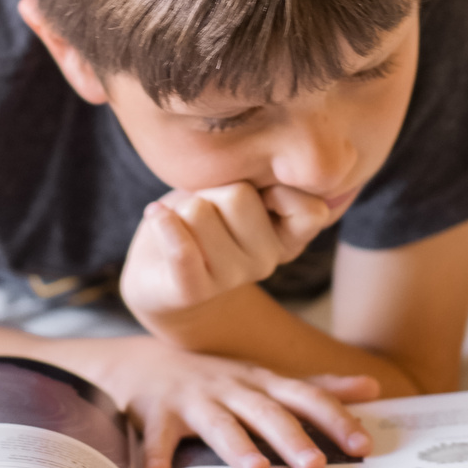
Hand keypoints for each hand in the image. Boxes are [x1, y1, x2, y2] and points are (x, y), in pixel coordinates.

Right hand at [87, 337, 376, 467]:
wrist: (141, 362)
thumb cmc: (215, 378)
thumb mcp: (265, 378)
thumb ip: (316, 387)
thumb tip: (372, 387)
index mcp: (261, 384)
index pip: (305, 398)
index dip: (334, 418)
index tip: (363, 445)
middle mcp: (231, 388)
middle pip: (265, 412)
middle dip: (291, 438)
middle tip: (316, 466)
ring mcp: (193, 399)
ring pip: (218, 423)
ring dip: (235, 445)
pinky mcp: (156, 413)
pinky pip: (157, 435)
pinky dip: (157, 453)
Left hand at [120, 181, 330, 330]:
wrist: (161, 273)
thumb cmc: (204, 218)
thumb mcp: (239, 191)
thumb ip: (264, 179)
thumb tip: (273, 176)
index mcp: (288, 237)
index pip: (311, 210)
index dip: (276, 188)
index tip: (250, 188)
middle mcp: (267, 261)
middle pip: (239, 194)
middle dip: (211, 190)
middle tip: (205, 208)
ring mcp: (231, 279)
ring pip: (200, 212)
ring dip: (181, 207)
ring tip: (183, 222)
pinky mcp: (192, 291)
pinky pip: (182, 251)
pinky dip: (163, 224)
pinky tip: (156, 216)